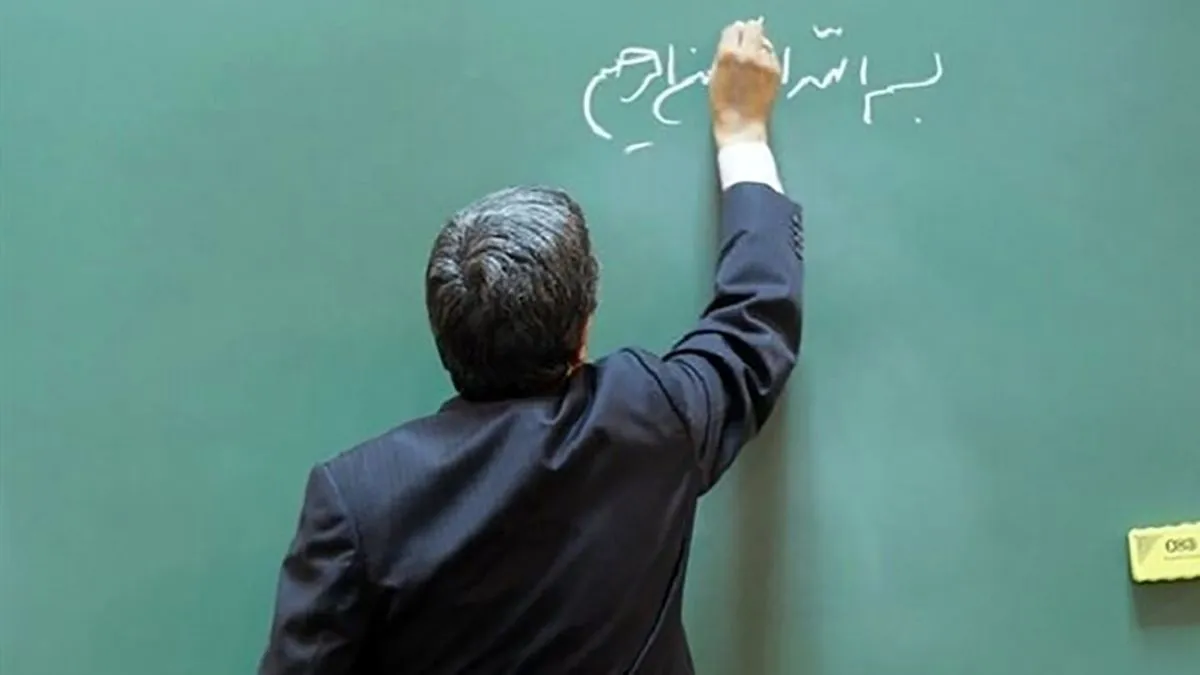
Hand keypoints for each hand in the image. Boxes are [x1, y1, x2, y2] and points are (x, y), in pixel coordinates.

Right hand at [709, 18, 781, 147]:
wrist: (741, 127)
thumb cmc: (722, 105)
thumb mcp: (714, 76)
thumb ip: (723, 56)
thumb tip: (733, 42)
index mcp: (729, 54)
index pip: (733, 29)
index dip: (732, 36)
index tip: (733, 43)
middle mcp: (749, 54)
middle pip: (753, 28)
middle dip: (749, 35)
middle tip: (746, 47)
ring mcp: (765, 62)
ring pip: (764, 42)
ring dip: (758, 48)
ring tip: (752, 66)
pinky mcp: (777, 71)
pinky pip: (771, 56)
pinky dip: (766, 61)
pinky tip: (759, 77)